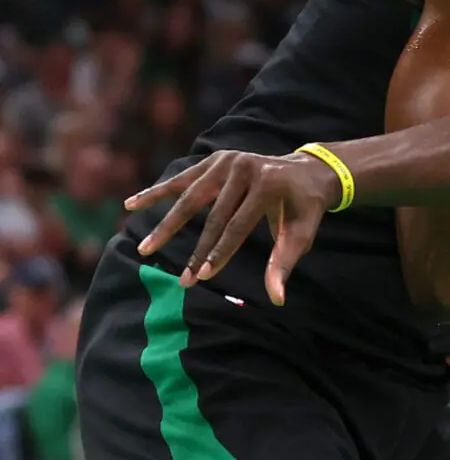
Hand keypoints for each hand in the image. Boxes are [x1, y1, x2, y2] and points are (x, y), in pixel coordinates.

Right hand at [125, 150, 342, 304]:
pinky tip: (132, 204)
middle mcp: (245, 167)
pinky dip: (157, 192)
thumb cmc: (304, 208)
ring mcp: (227, 160)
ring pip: (190, 196)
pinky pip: (182, 179)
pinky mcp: (214, 159)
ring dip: (166, 224)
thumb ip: (285, 262)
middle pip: (212, 214)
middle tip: (181, 280)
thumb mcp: (301, 233)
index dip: (221, 252)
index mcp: (268, 183)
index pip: (239, 224)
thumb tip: (277, 299)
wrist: (307, 171)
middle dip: (196, 250)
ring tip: (145, 247)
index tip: (204, 277)